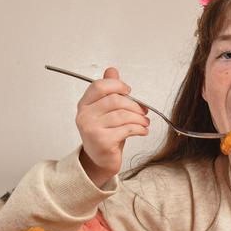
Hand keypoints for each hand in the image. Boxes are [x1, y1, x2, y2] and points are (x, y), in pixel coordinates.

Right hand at [76, 67, 148, 186]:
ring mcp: (91, 129)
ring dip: (139, 118)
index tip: (129, 91)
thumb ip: (109, 91)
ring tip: (145, 122)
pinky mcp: (102, 141)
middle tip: (144, 111)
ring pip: (122, 115)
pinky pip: (126, 129)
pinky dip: (139, 129)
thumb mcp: (107, 111)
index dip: (117, 86)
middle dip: (134, 105)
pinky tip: (143, 131)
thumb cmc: (105, 134)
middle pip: (114, 100)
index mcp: (84, 104)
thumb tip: (112, 70)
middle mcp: (85, 116)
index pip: (99, 86)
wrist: (100, 160)